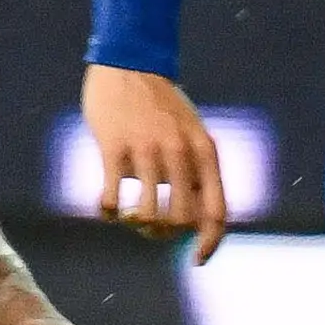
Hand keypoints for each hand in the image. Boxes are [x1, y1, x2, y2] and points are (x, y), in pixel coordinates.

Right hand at [77, 64, 229, 259]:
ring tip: (130, 216)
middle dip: (165, 234)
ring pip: (148, 215)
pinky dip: (110, 213)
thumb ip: (197, 173)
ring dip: (138, 226)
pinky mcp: (113, 147)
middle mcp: (179, 151)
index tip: (196, 262)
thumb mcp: (192, 134)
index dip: (210, 244)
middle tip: (151, 226)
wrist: (128, 62)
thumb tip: (195, 225)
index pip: (217, 212)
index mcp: (204, 151)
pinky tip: (107, 207)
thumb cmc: (162, 107)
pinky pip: (113, 199)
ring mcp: (146, 149)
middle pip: (181, 221)